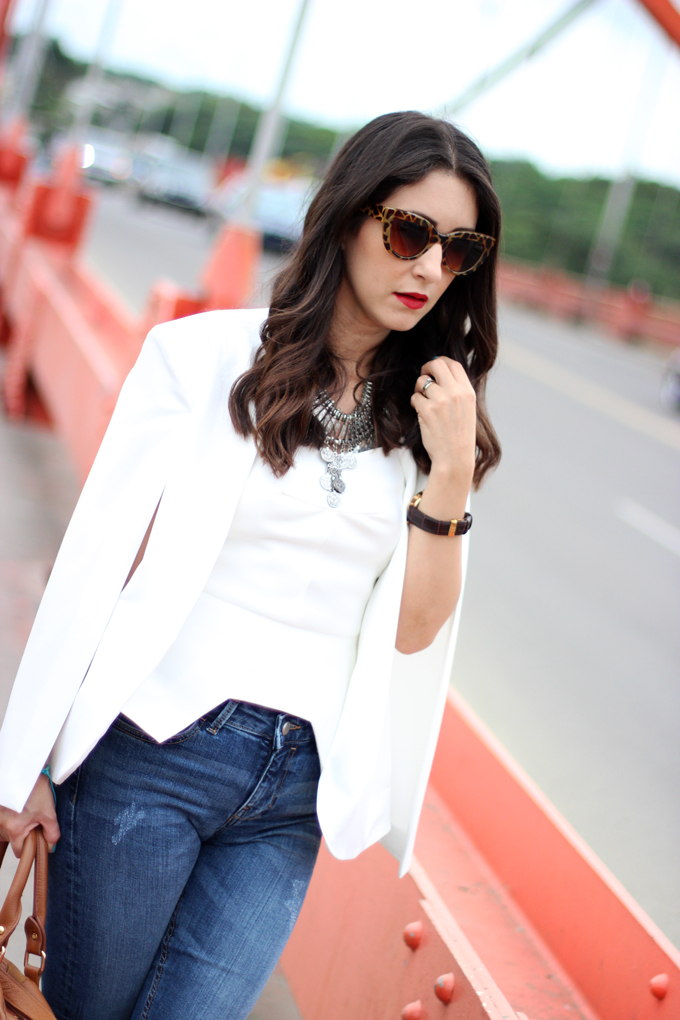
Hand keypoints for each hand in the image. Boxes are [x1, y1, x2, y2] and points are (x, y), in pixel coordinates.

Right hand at [0, 774, 59, 857]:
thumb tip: (51, 846)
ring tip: (25, 812)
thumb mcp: (49, 812)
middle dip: (22, 834)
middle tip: (33, 821)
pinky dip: (10, 818)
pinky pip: (3, 822)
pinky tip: (19, 809)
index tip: (35, 840)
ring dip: (15, 826)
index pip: (19, 852)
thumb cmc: (35, 788)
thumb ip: (52, 832)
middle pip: (11, 840)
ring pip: (6, 831)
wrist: (25, 770)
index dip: (29, 848)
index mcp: (14, 830)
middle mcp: (1, 826)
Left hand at [410, 356, 476, 488]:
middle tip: (424, 376)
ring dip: (419, 390)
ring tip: (424, 402)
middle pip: (436, 365)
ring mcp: (440, 400)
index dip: (441, 362)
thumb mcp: (467, 408)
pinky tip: (421, 414)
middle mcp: (455, 393)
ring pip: (422, 381)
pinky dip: (415, 404)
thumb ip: (457, 390)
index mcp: (467, 391)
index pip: (453, 364)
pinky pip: (415, 397)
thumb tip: (440, 371)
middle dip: (427, 368)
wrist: (454, 457)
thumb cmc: (459, 435)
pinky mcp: (427, 410)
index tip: (434, 368)